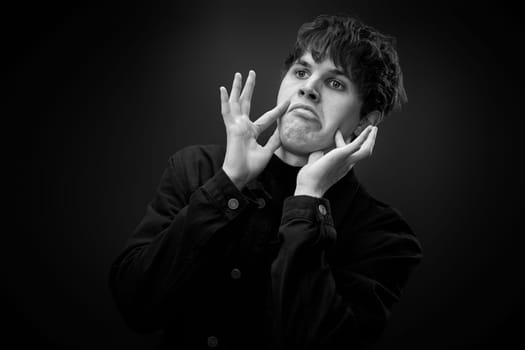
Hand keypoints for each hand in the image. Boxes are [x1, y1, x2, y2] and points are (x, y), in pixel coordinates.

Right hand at [220, 70, 289, 189]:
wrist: (240, 175)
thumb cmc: (251, 167)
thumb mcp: (268, 151)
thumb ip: (274, 140)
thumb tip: (283, 131)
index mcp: (252, 132)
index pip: (267, 117)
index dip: (278, 110)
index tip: (287, 102)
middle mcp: (243, 126)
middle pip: (246, 103)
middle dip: (249, 88)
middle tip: (251, 73)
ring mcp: (236, 126)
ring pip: (236, 102)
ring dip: (237, 88)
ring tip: (238, 75)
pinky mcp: (231, 128)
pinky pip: (226, 112)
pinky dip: (223, 100)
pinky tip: (222, 89)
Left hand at [294, 125, 377, 197]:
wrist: (310, 186)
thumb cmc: (310, 177)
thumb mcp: (315, 162)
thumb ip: (317, 156)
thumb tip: (318, 150)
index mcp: (340, 166)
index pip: (345, 151)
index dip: (341, 140)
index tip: (336, 131)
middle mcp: (347, 164)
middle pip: (363, 153)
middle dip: (368, 141)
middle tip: (372, 130)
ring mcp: (347, 160)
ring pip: (366, 150)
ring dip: (371, 139)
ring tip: (373, 128)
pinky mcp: (344, 155)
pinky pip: (359, 144)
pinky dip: (365, 136)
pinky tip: (369, 128)